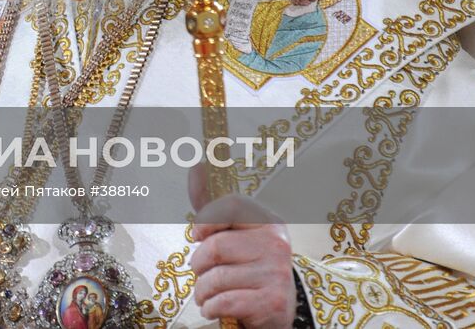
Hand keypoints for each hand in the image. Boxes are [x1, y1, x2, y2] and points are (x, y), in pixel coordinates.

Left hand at [188, 167, 294, 328]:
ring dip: (202, 290)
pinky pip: (224, 301)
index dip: (205, 219)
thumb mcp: (232, 233)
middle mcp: (276, 244)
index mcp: (268, 221)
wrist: (277, 307)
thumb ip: (212, 205)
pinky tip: (215, 306)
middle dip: (198, 263)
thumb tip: (196, 167)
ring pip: (216, 277)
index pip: (231, 205)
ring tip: (208, 292)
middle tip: (203, 271)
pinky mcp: (272, 302)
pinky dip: (211, 307)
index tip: (197, 234)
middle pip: (215, 246)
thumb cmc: (247, 266)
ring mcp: (276, 273)